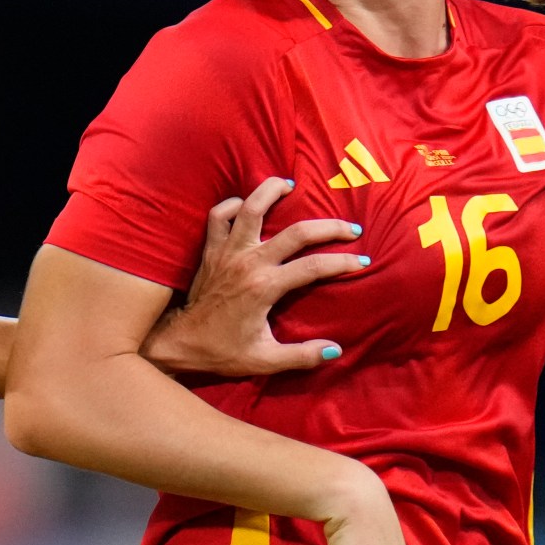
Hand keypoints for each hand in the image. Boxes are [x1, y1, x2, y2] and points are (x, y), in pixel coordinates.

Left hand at [141, 177, 366, 374]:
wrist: (181, 343)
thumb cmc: (223, 352)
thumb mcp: (265, 360)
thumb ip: (302, 356)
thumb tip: (336, 349)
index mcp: (265, 288)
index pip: (313, 267)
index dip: (342, 262)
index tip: (363, 261)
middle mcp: (248, 263)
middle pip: (295, 233)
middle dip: (329, 227)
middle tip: (351, 227)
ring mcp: (227, 252)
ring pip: (250, 208)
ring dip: (271, 190)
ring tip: (291, 183)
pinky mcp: (210, 250)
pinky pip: (217, 216)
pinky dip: (231, 205)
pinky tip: (245, 204)